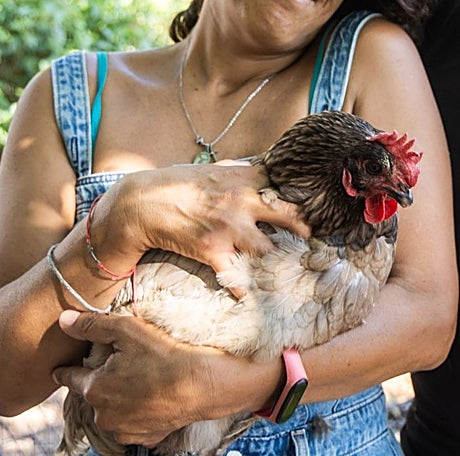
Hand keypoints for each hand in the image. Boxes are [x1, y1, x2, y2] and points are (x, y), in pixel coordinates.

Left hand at [52, 310, 201, 446]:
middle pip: (93, 394)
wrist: (202, 383)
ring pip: (112, 411)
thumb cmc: (165, 355)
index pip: (70, 378)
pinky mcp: (144, 437)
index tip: (59, 369)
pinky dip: (136, 413)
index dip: (66, 370)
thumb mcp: (126, 330)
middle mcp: (103, 415)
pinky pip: (131, 424)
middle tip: (120, 366)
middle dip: (101, 381)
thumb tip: (63, 321)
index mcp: (94, 389)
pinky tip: (150, 398)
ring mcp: (124, 429)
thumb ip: (92, 326)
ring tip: (139, 381)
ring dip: (118, 399)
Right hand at [106, 162, 311, 277]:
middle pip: (288, 215)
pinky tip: (249, 294)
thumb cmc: (177, 183)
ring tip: (286, 269)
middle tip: (313, 238)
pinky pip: (234, 275)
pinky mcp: (212, 251)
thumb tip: (260, 166)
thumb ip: (238, 169)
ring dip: (275, 260)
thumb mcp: (212, 170)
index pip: (285, 184)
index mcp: (243, 179)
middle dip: (304, 228)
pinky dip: (242, 287)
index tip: (316, 204)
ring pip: (267, 250)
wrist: (142, 204)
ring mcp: (229, 228)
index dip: (302, 196)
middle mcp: (241, 202)